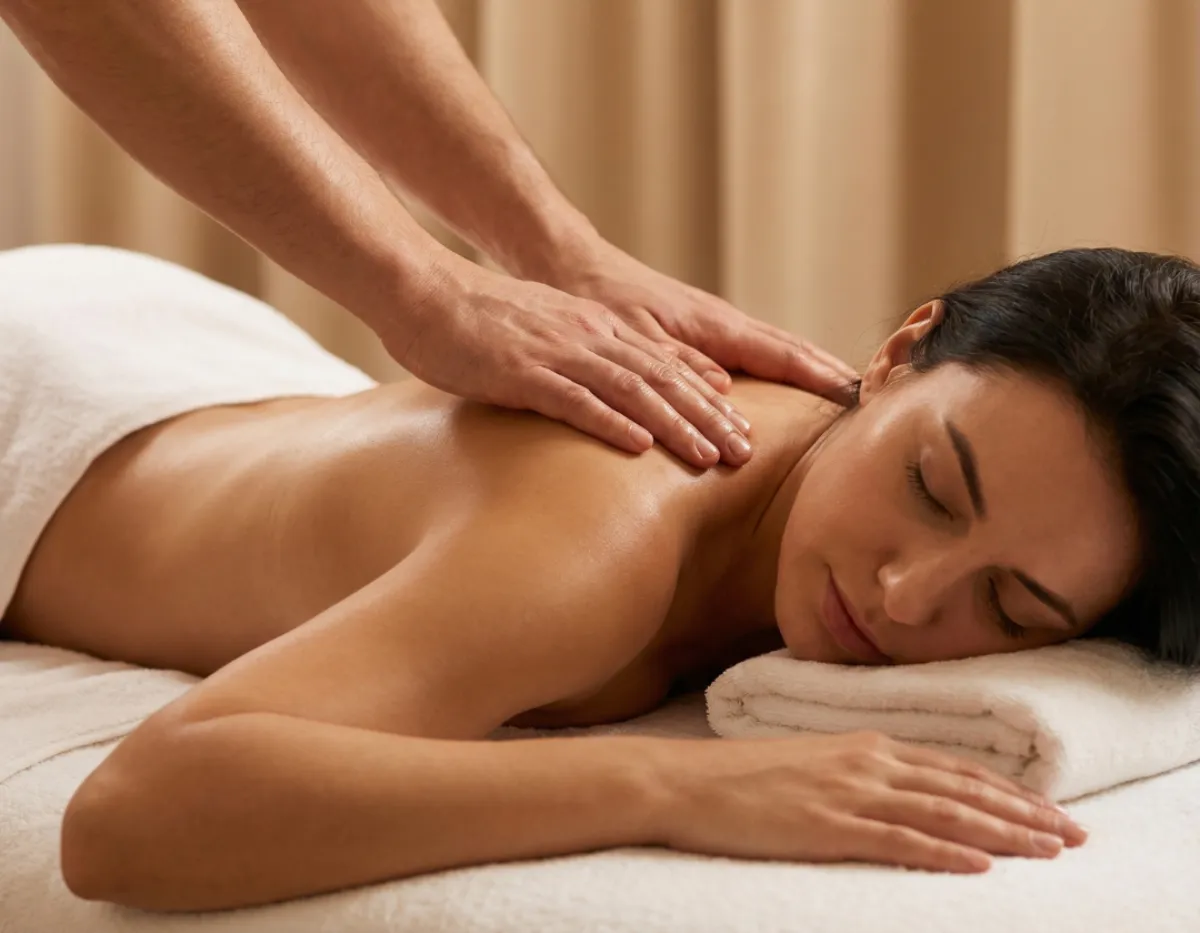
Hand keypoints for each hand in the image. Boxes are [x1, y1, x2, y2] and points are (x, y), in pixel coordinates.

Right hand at [378, 253, 757, 467]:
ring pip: (633, 390)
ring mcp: (557, 353)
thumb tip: (611, 396)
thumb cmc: (478, 322)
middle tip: (746, 453)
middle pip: (664, 380)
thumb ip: (583, 358)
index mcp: (597, 330)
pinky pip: (575, 399)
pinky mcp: (522, 372)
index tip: (741, 431)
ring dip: (675, 426)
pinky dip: (611, 423)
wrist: (424, 292)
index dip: (708, 400)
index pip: (666, 368)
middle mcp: (589, 338)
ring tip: (709, 458)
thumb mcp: (546, 333)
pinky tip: (639, 448)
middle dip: (709, 418)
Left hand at [541, 239, 858, 404]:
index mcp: (710, 324)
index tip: (857, 394)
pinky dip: (777, 368)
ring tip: (841, 398)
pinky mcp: (696, 333)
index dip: (818, 376)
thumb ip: (675, 363)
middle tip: (869, 402)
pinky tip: (784, 387)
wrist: (572, 264)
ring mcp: (711, 327)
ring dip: (806, 372)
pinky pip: (750, 354)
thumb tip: (722, 391)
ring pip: (772, 352)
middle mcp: (719, 323)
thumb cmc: (598, 298)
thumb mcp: (632, 336)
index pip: (779, 353)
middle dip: (828, 374)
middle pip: (788, 351)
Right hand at [663, 731, 1086, 872]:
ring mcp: (849, 794)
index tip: (1049, 810)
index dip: (1007, 791)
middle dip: (1024, 813)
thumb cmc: (743, 776)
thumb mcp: (812, 762)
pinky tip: (978, 867)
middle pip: (963, 789)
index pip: (955, 769)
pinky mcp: (828, 826)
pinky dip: (944, 853)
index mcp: (866, 746)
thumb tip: (901, 790)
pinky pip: (898, 840)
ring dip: (1002, 833)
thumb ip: (860, 772)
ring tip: (1048, 852)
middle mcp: (868, 763)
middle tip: (1074, 835)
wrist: (686, 782)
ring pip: (944, 813)